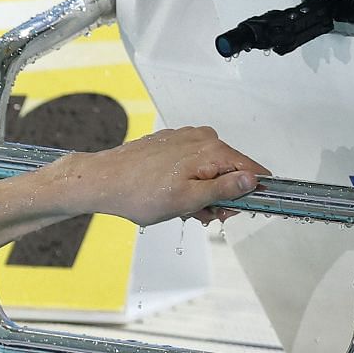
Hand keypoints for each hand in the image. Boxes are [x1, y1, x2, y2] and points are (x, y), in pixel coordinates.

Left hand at [61, 126, 270, 227]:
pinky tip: (169, 193)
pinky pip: (192, 163)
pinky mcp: (171, 143)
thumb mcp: (188, 200)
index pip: (251, 169)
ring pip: (209, 169)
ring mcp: (185, 138)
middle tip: (199, 214)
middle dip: (219, 196)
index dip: (249, 193)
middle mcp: (202, 138)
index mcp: (212, 150)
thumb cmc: (138, 193)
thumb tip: (252, 180)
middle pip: (230, 170)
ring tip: (178, 206)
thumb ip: (224, 189)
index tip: (240, 209)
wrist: (101, 181)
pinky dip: (187, 180)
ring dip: (201, 191)